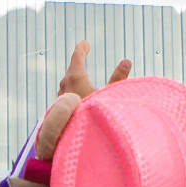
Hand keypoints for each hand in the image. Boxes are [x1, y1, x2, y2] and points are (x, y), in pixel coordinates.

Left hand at [36, 38, 130, 156]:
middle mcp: (65, 89)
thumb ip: (118, 79)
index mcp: (76, 80)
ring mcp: (60, 102)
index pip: (77, 60)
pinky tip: (75, 98)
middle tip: (82, 54)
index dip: (81, 50)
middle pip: (70, 73)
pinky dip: (71, 91)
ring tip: (78, 74)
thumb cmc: (96, 117)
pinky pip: (65, 97)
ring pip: (65, 86)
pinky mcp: (59, 115)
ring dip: (72, 78)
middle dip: (77, 63)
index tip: (84, 43)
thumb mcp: (110, 96)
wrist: (76, 143)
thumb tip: (126, 61)